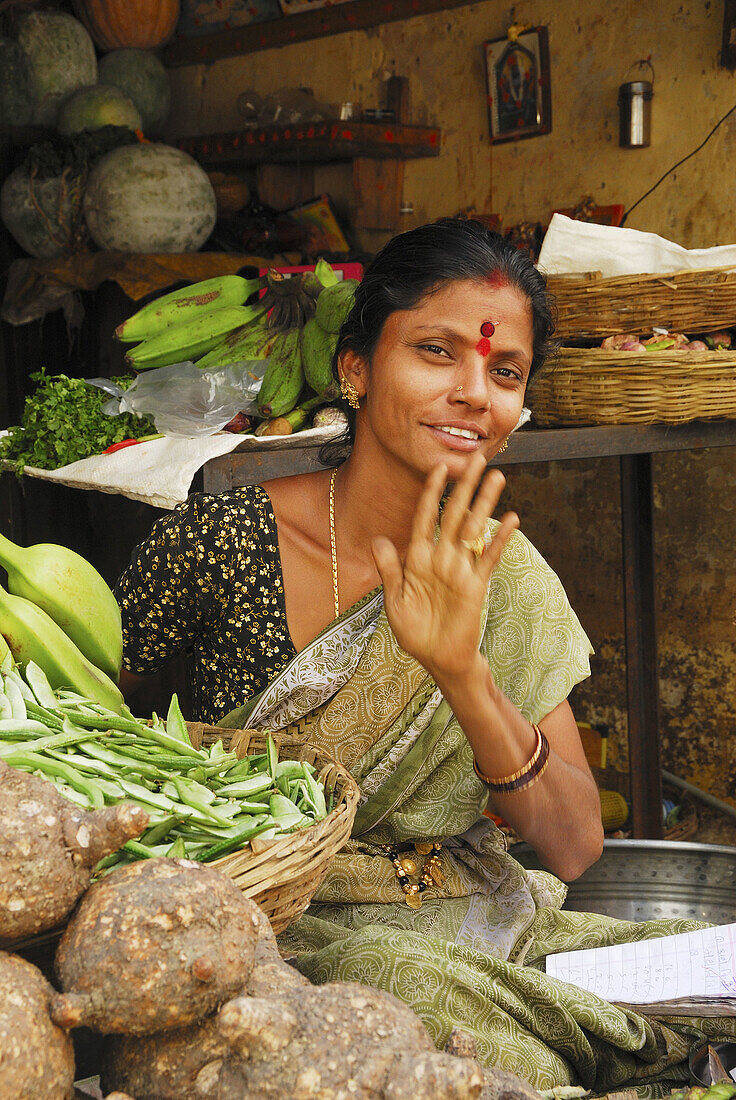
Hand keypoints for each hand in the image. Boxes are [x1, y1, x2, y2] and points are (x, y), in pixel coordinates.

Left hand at [371, 452, 519, 682]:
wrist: (438, 660)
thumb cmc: (415, 632)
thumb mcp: (395, 600)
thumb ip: (390, 569)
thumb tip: (378, 539)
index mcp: (418, 558)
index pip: (425, 517)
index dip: (431, 493)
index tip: (439, 467)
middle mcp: (441, 557)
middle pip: (453, 514)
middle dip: (464, 486)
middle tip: (476, 458)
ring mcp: (460, 569)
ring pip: (474, 529)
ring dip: (485, 503)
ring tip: (497, 477)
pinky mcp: (476, 585)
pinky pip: (488, 557)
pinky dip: (500, 539)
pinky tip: (512, 520)